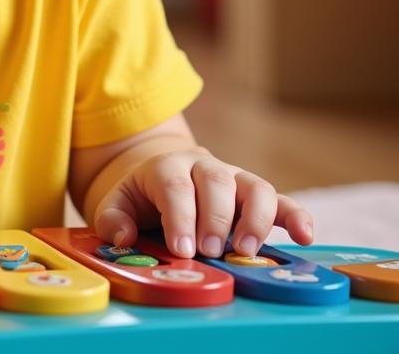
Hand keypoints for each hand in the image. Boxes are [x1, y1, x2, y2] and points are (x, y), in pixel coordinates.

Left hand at [92, 148, 313, 258]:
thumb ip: (112, 218)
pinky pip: (282, 201)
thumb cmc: (142, 197)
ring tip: (246, 250)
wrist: (165, 175)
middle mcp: (203, 167)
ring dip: (255, 218)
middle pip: (215, 182)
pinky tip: (305, 237)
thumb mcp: (118, 202)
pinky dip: (296, 216)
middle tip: (211, 251)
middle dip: (215, 218)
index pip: (175, 185)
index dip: (180, 216)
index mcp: (166, 166)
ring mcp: (234, 178)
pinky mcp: (256, 195)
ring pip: (253, 186)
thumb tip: (122, 236)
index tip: (182, 249)